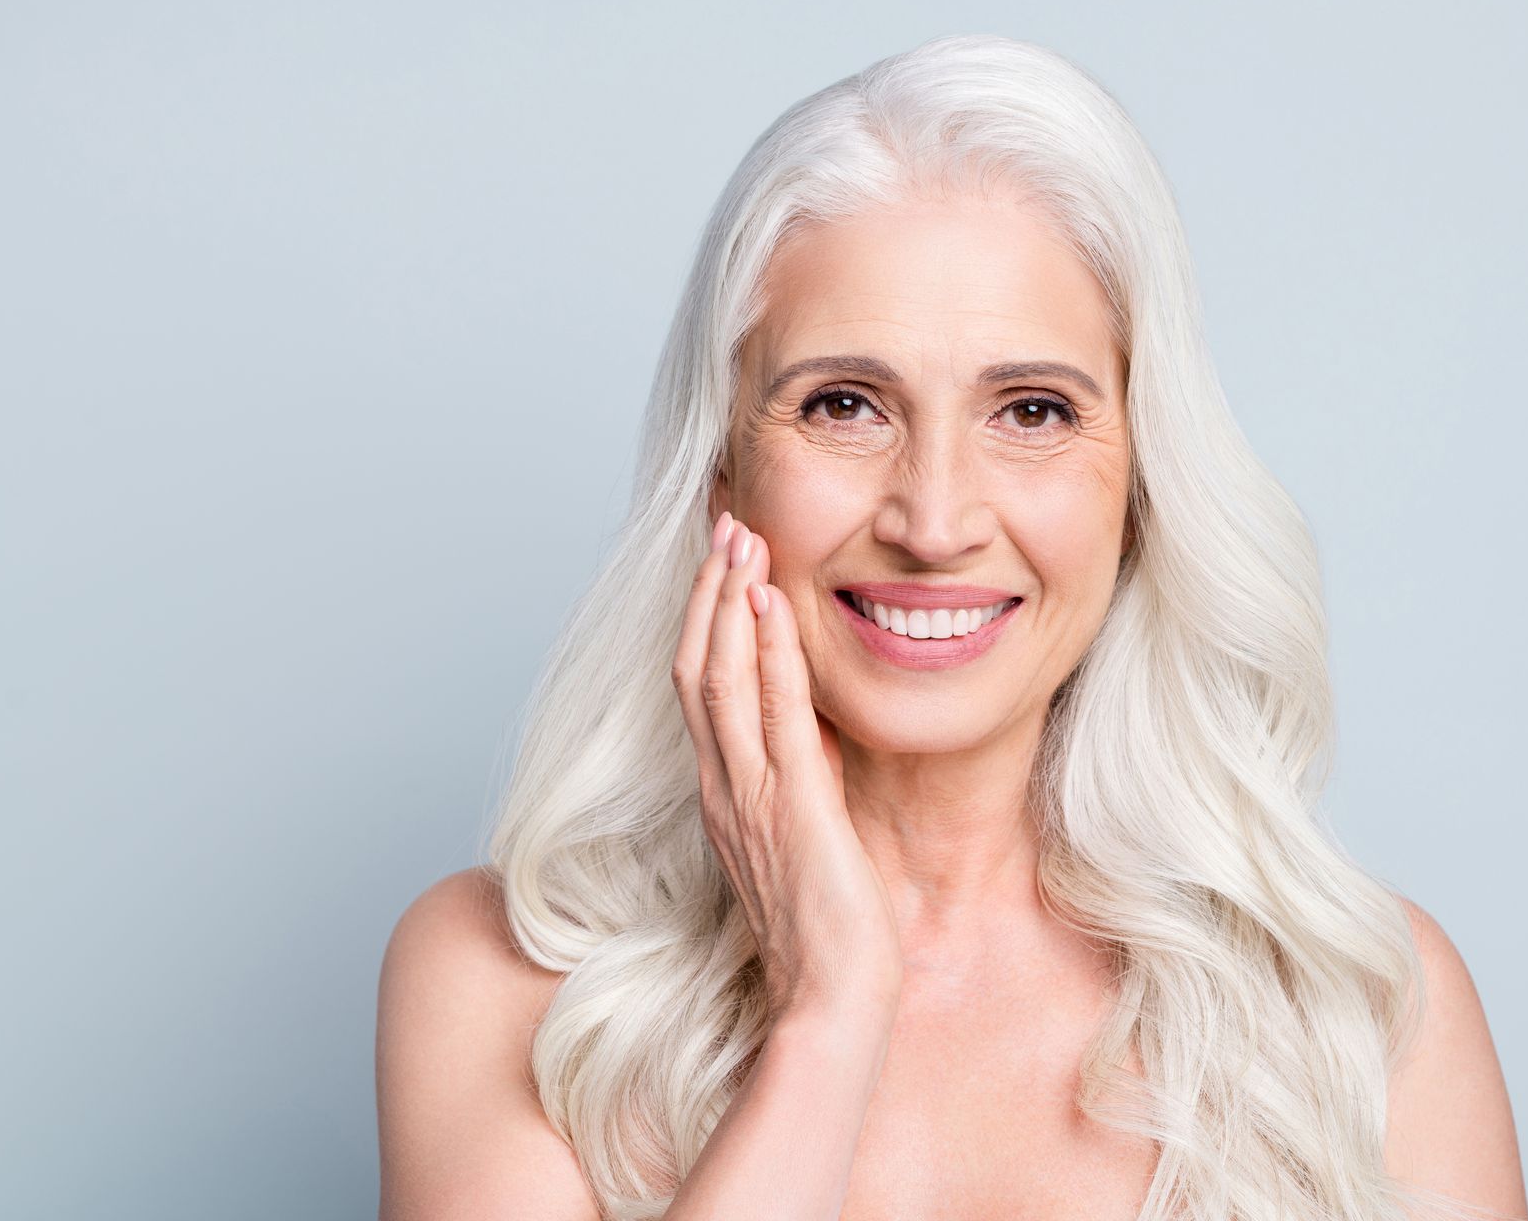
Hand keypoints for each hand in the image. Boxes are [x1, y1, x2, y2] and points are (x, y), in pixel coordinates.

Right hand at [671, 512, 903, 1027]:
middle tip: (723, 525)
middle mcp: (723, 787)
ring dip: (728, 602)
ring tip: (739, 539)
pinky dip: (769, 651)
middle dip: (707, 592)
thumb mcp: (805, 835)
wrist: (830, 1001)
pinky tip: (771, 603)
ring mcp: (750, 795)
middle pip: (696, 669)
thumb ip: (799, 780)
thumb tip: (817, 727)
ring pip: (720, 678)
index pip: (700, 688)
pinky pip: (774, 714)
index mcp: (724, 793)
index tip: (720, 561)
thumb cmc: (826, 929)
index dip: (706, 619)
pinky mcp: (791, 807)